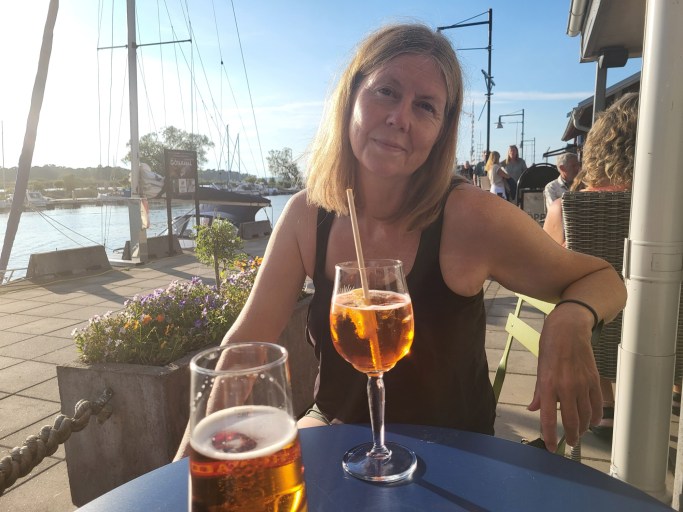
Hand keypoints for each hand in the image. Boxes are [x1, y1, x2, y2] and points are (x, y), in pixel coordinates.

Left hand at [527, 305, 602, 450]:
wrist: (569, 329)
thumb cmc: (550, 346)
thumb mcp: (539, 368)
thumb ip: (538, 392)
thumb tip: (534, 408)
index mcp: (548, 385)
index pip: (548, 417)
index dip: (549, 435)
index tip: (550, 447)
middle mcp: (566, 387)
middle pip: (571, 421)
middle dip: (570, 436)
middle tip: (569, 443)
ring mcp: (582, 384)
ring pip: (586, 416)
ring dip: (583, 428)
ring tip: (578, 434)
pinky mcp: (594, 380)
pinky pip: (597, 404)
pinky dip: (595, 416)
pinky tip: (592, 421)